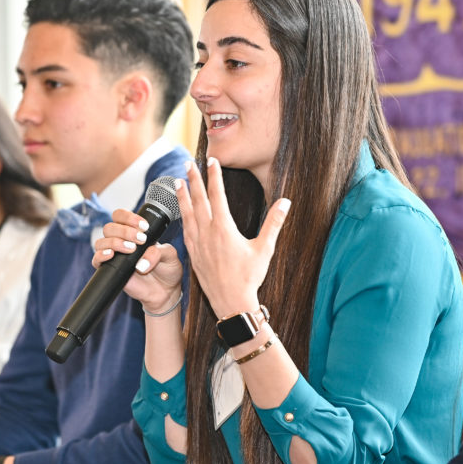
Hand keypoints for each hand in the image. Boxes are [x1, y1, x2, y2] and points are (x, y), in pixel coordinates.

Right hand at [92, 208, 183, 312]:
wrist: (165, 291)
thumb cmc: (167, 269)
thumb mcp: (170, 255)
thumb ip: (158, 252)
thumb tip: (141, 262)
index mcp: (134, 232)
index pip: (120, 216)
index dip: (128, 218)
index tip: (143, 227)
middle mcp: (121, 241)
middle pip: (109, 227)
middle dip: (124, 231)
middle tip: (140, 240)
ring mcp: (114, 255)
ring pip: (101, 241)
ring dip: (115, 242)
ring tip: (131, 249)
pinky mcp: (110, 270)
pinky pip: (96, 260)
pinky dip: (101, 256)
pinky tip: (112, 255)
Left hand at [177, 158, 290, 317]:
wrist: (231, 302)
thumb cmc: (249, 277)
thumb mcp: (265, 249)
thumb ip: (274, 223)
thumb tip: (286, 202)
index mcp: (224, 228)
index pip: (217, 195)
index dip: (214, 176)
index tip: (212, 161)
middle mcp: (207, 233)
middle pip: (198, 200)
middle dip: (193, 180)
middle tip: (188, 164)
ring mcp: (197, 244)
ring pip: (187, 214)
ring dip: (182, 196)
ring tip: (177, 182)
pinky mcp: (193, 254)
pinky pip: (185, 230)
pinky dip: (182, 217)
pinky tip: (181, 212)